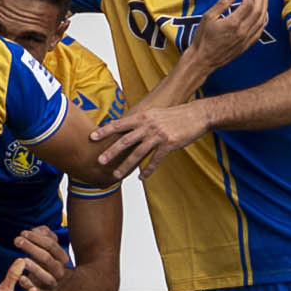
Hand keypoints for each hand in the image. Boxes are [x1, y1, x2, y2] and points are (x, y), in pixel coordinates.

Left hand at [5, 224, 72, 290]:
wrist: (57, 286)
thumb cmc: (48, 262)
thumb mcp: (49, 247)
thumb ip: (44, 235)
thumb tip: (36, 230)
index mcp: (62, 258)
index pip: (51, 245)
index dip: (37, 238)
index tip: (23, 233)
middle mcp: (59, 271)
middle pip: (47, 259)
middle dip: (32, 248)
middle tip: (18, 240)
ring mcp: (53, 283)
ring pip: (46, 277)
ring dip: (34, 268)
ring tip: (23, 260)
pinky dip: (30, 285)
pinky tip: (20, 278)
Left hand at [95, 92, 211, 183]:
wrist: (197, 114)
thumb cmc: (176, 115)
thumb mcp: (155, 113)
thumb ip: (141, 120)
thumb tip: (127, 126)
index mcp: (143, 116)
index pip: (120, 124)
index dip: (105, 130)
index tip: (92, 137)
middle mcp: (148, 125)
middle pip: (125, 140)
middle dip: (111, 151)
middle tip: (99, 161)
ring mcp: (158, 135)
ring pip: (138, 153)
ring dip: (126, 165)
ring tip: (116, 174)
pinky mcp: (169, 144)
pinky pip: (155, 160)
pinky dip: (147, 170)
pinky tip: (141, 177)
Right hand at [179, 0, 270, 80]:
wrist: (203, 60)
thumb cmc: (202, 38)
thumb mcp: (208, 17)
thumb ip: (222, 3)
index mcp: (233, 23)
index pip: (247, 3)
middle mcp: (243, 31)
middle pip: (258, 10)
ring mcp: (246, 39)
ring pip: (261, 20)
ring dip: (264, 6)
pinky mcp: (246, 46)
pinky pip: (259, 31)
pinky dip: (263, 20)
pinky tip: (263, 14)